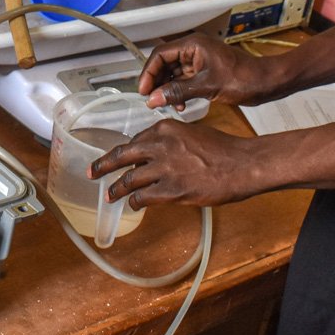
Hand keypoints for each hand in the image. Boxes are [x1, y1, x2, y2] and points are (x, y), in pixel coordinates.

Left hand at [88, 120, 258, 208]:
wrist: (242, 165)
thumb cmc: (223, 149)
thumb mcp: (192, 133)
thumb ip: (170, 140)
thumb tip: (156, 152)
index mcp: (164, 129)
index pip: (135, 140)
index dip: (124, 151)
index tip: (115, 156)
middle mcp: (159, 146)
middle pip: (122, 155)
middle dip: (104, 165)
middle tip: (92, 172)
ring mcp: (164, 169)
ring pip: (129, 179)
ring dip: (117, 189)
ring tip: (110, 195)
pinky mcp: (171, 190)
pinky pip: (143, 197)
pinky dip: (135, 201)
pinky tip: (134, 204)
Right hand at [139, 33, 267, 110]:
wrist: (268, 82)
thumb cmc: (244, 78)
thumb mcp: (208, 86)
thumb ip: (178, 91)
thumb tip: (153, 98)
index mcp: (193, 45)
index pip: (160, 54)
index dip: (149, 72)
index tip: (143, 90)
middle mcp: (194, 49)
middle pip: (165, 64)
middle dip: (157, 82)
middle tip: (152, 100)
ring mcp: (200, 61)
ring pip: (173, 73)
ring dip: (168, 89)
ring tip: (167, 104)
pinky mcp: (205, 72)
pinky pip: (185, 80)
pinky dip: (179, 92)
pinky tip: (181, 105)